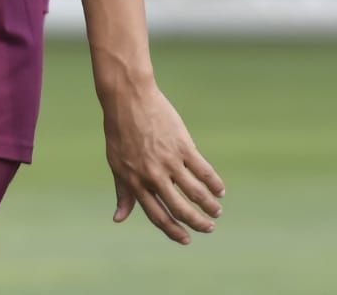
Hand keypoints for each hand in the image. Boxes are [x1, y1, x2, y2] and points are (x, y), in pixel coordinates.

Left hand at [103, 80, 225, 244]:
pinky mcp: (183, 146)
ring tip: (217, 211)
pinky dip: (214, 183)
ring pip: (195, 192)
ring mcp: (169, 161)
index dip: (173, 231)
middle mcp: (153, 175)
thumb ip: (122, 193)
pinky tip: (220, 190)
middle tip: (208, 228)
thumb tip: (119, 219)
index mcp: (136, 182)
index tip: (186, 239)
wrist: (128, 98)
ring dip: (209, 205)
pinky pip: (203, 170)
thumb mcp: (116, 164)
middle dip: (197, 223)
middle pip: (180, 208)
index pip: (157, 215)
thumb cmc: (119, 131)